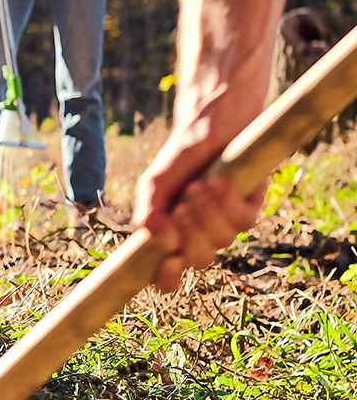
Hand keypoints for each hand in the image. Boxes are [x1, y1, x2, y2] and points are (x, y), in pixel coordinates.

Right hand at [133, 127, 264, 291]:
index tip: (168, 262)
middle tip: (180, 208)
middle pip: (199, 261)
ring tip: (197, 186)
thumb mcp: (156, 180)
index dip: (167, 277)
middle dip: (190, 238)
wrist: (213, 122)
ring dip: (207, 214)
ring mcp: (227, 222)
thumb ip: (149, 206)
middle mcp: (201, 233)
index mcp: (174, 233)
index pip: (169, 271)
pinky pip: (242, 221)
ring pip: (221, 241)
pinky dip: (226, 204)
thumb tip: (148, 233)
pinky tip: (216, 183)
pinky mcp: (251, 207)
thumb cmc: (182, 153)